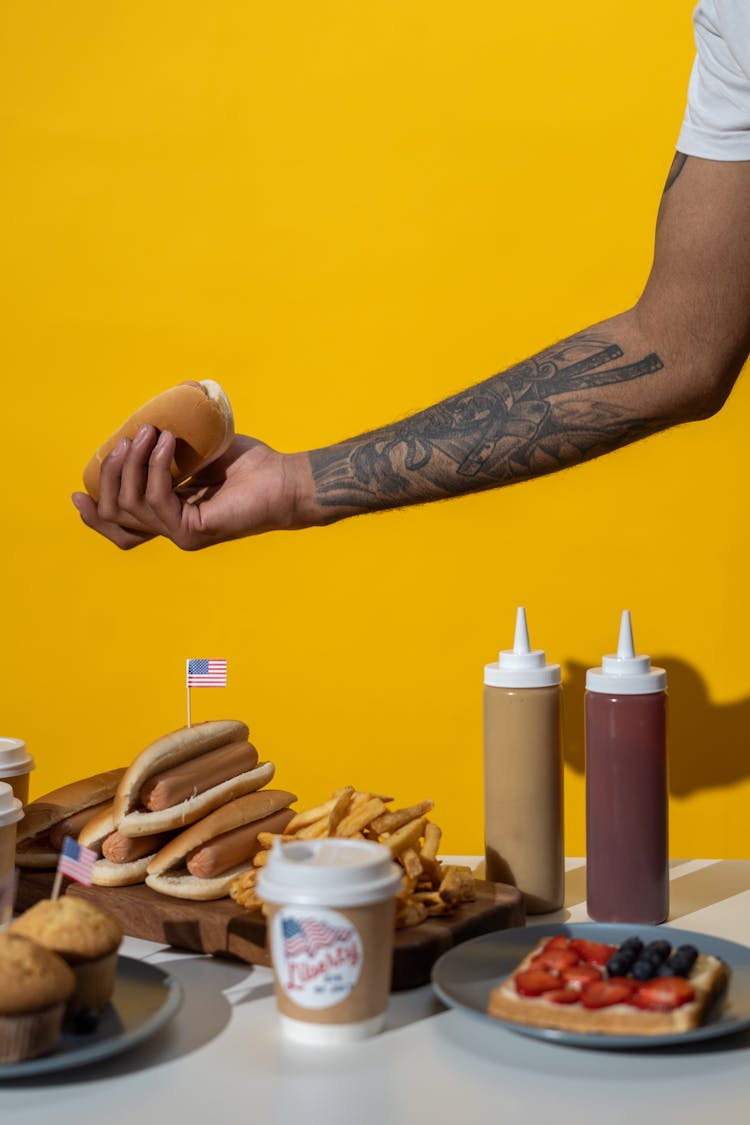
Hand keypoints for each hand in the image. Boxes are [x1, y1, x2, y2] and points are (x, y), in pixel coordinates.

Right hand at [72, 426, 311, 549]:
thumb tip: (139, 430)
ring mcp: (182, 535)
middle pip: (116, 517)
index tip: (78, 490)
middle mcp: (172, 531)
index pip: (120, 528)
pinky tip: (167, 443)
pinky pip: (157, 500)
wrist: (284, 479)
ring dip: (133, 465)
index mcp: (169, 517)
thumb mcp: (195, 452)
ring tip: (149, 434)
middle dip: (112, 476)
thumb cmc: (247, 464)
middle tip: (124, 443)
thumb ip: (166, 451)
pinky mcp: (193, 533)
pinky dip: (156, 468)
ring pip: (132, 506)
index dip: (94, 514)